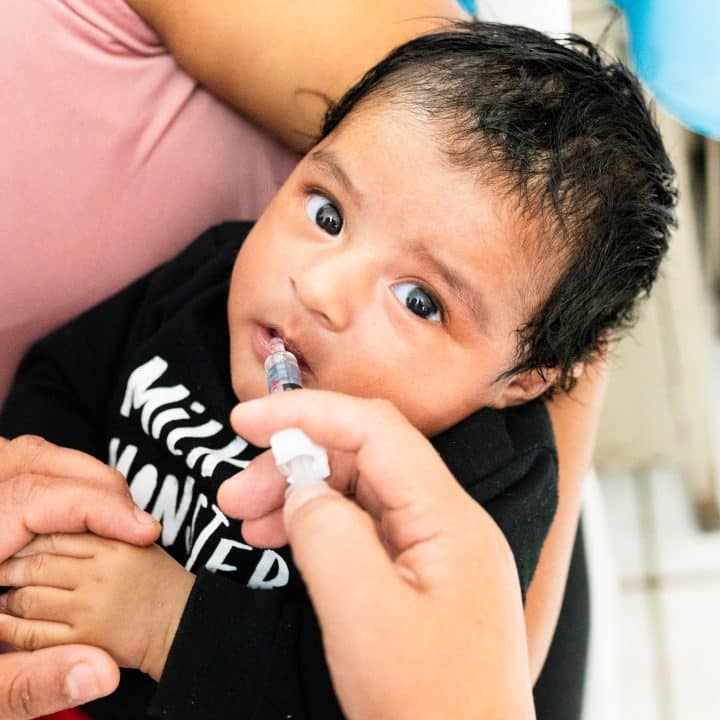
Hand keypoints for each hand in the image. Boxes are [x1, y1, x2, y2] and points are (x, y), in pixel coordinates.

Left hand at [0, 435, 160, 716]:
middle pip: (34, 461)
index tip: (146, 532)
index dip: (100, 508)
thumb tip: (104, 673)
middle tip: (137, 528)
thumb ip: (33, 684)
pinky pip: (22, 469)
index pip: (35, 497)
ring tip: (116, 522)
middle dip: (98, 488)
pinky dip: (61, 485)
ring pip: (28, 457)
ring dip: (81, 482)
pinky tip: (84, 521)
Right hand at [218, 391, 534, 719]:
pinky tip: (281, 540)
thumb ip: (328, 535)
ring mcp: (435, 550)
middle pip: (364, 458)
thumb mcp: (364, 618)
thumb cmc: (429, 709)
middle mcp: (448, 523)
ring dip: (300, 495)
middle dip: (293, 462)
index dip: (307, 414)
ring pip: (358, 492)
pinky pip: (363, 530)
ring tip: (246, 520)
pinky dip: (317, 527)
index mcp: (449, 519)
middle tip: (233, 494)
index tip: (245, 420)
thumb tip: (303, 491)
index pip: (376, 430)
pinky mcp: (419, 577)